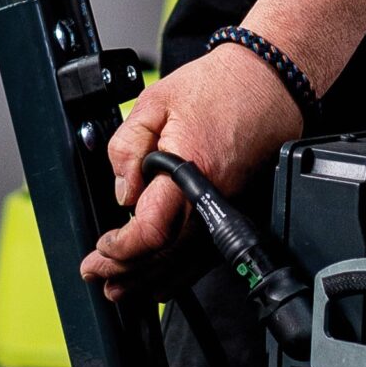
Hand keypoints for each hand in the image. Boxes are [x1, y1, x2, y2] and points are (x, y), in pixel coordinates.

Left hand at [85, 45, 306, 297]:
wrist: (268, 79)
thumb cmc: (218, 86)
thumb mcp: (155, 101)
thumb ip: (129, 147)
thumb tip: (123, 193)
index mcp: (189, 169)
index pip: (151, 231)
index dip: (121, 248)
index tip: (101, 248)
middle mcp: (213, 196)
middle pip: (166, 255)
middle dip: (126, 272)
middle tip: (97, 274)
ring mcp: (230, 206)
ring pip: (187, 262)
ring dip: (150, 280)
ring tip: (121, 287)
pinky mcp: (240, 207)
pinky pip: (208, 254)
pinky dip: (181, 273)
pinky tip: (162, 279)